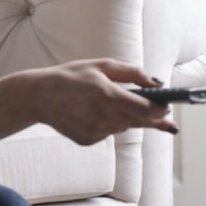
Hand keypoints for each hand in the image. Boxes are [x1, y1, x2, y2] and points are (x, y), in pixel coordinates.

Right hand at [29, 59, 177, 145]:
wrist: (37, 96)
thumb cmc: (70, 77)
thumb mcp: (101, 66)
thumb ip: (132, 72)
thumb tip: (157, 83)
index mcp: (108, 95)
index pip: (148, 109)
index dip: (162, 109)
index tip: (167, 106)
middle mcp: (103, 116)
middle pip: (141, 122)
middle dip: (152, 117)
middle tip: (161, 113)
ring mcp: (94, 131)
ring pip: (124, 127)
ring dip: (126, 117)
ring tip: (108, 104)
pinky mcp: (87, 140)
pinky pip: (108, 133)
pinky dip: (108, 124)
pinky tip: (92, 113)